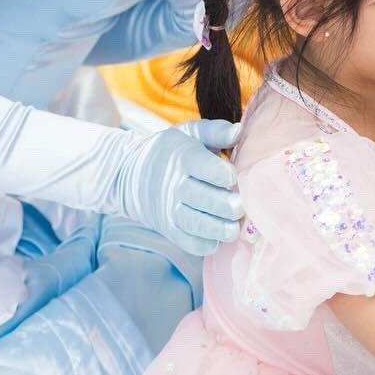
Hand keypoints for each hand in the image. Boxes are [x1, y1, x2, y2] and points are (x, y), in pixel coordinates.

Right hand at [125, 118, 241, 255]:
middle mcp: (174, 185)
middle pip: (202, 198)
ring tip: (235, 227)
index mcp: (182, 157)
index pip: (203, 167)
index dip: (223, 174)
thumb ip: (215, 131)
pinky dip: (206, 244)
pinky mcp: (169, 229)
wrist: (132, 174)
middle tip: (242, 206)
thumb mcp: (190, 133)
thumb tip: (238, 131)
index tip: (234, 177)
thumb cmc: (172, 151)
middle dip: (227, 205)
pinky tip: (219, 238)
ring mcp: (170, 210)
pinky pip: (188, 242)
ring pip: (196, 224)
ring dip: (219, 228)